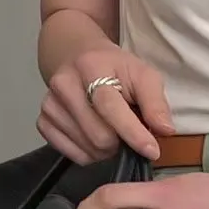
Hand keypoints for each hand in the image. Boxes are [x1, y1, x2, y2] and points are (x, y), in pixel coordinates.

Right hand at [38, 47, 174, 164]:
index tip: (152, 150)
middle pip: (98, 135)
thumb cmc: (114, 67)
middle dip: (121, 143)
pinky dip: (89, 154)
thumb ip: (155, 101)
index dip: (132, 132)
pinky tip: (96, 138)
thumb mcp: (142, 74)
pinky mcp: (43, 121)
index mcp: (91, 67)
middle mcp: (64, 84)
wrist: (76, 55)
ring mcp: (50, 104)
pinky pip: (71, 153)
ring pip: (86, 148)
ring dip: (107, 151)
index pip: (110, 107)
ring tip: (113, 132)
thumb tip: (165, 130)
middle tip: (129, 135)